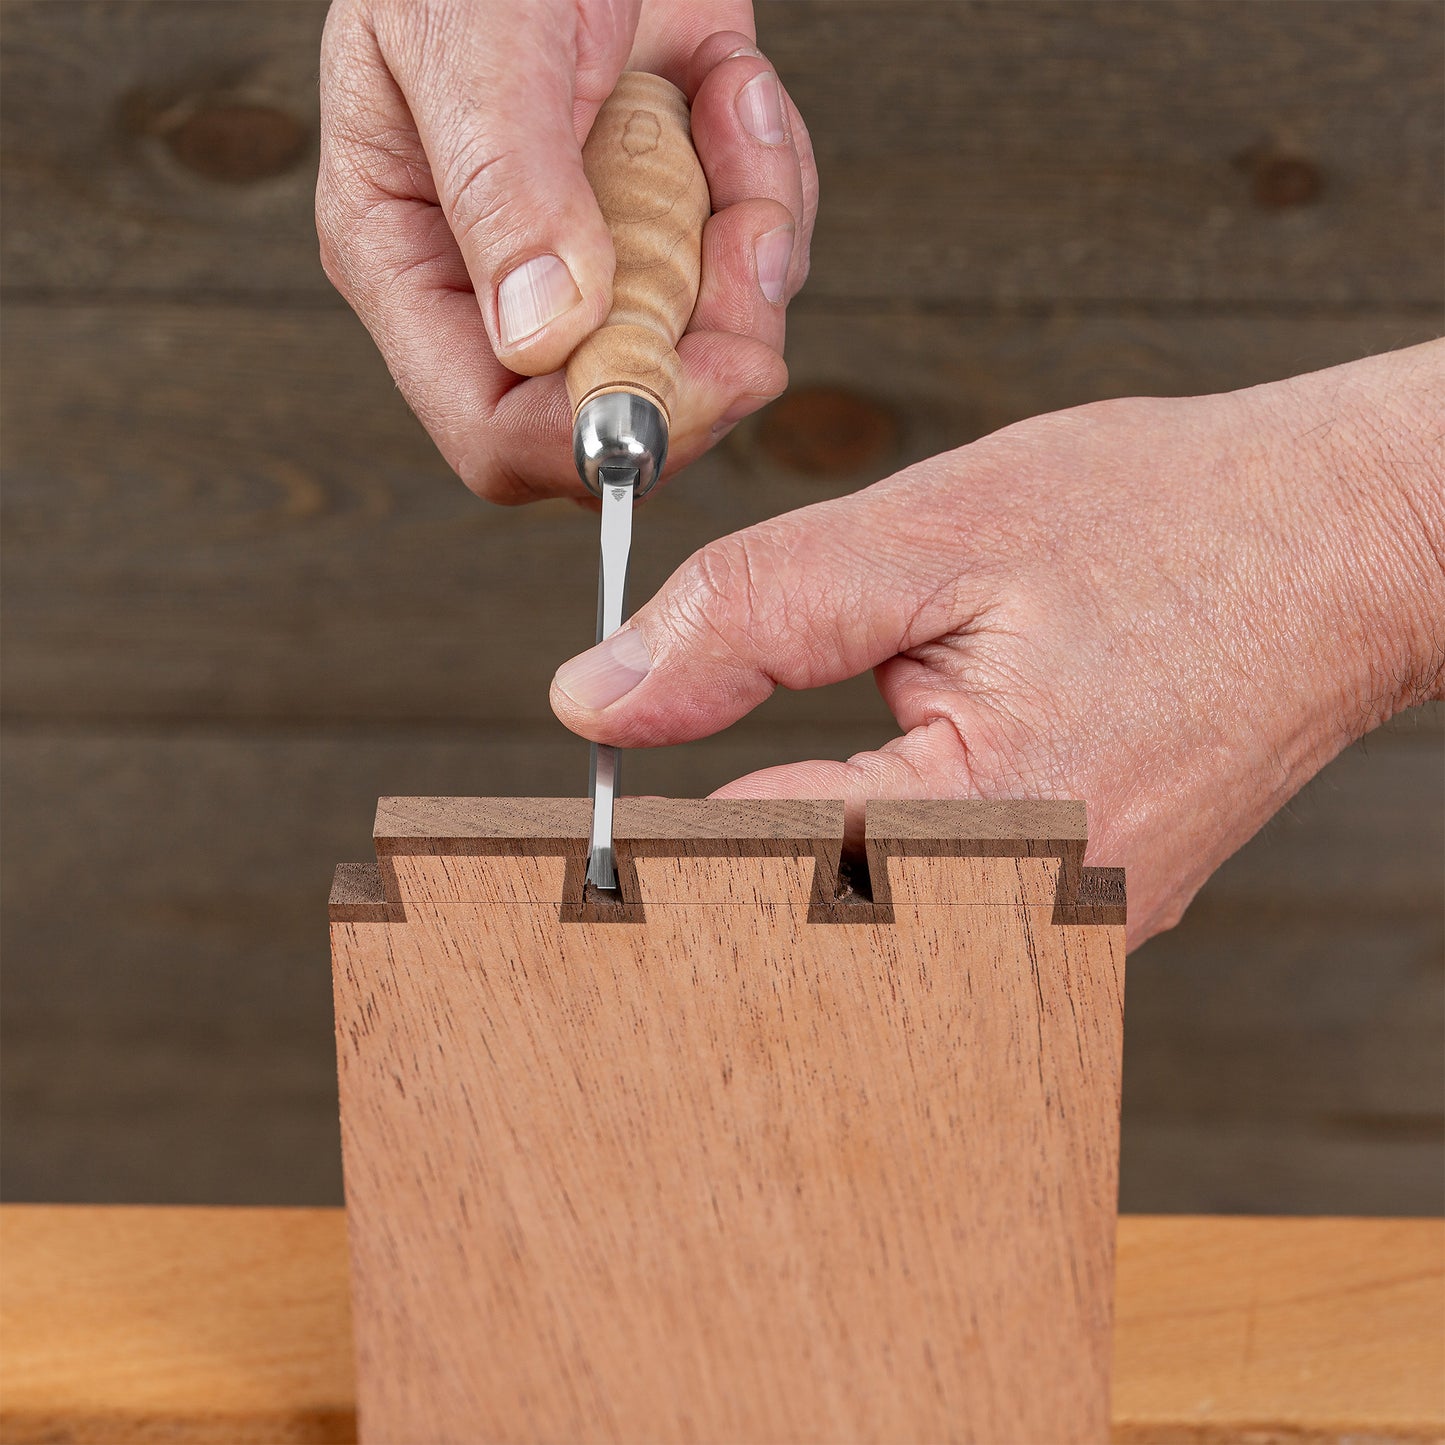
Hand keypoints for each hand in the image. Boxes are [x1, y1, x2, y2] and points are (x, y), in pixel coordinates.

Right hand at [317, 0, 814, 503]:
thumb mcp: (473, 38)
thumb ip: (504, 186)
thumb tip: (545, 338)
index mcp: (413, 261)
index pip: (493, 432)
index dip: (595, 437)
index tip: (693, 379)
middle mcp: (507, 285)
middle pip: (623, 413)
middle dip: (711, 345)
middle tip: (750, 239)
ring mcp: (600, 257)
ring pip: (709, 346)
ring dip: (754, 236)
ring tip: (724, 97)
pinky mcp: (678, 219)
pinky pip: (756, 266)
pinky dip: (771, 178)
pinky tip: (726, 81)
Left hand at [550, 344, 1444, 945]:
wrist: (1349, 545)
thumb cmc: (1170, 521)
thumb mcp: (932, 531)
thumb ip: (751, 619)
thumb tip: (598, 700)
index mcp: (985, 830)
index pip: (738, 878)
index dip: (635, 842)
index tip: (565, 823)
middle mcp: (1032, 923)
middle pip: (792, 938)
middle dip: (702, 874)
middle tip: (640, 804)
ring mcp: (1064, 937)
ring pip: (860, 938)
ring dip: (784, 871)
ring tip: (743, 817)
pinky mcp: (1080, 918)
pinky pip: (933, 920)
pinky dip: (865, 866)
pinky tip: (852, 806)